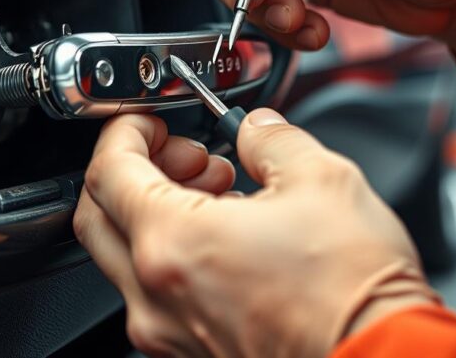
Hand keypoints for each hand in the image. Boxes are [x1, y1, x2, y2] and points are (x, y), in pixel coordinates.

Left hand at [74, 111, 438, 356]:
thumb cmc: (357, 294)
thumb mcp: (322, 180)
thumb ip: (271, 138)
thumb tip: (254, 129)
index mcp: (173, 244)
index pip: (106, 171)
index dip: (123, 132)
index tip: (148, 121)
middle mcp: (155, 296)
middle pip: (98, 215)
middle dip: (132, 171)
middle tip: (186, 155)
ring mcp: (167, 332)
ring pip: (123, 256)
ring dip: (155, 211)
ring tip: (221, 192)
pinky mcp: (189, 352)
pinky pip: (155, 292)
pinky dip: (173, 252)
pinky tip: (227, 236)